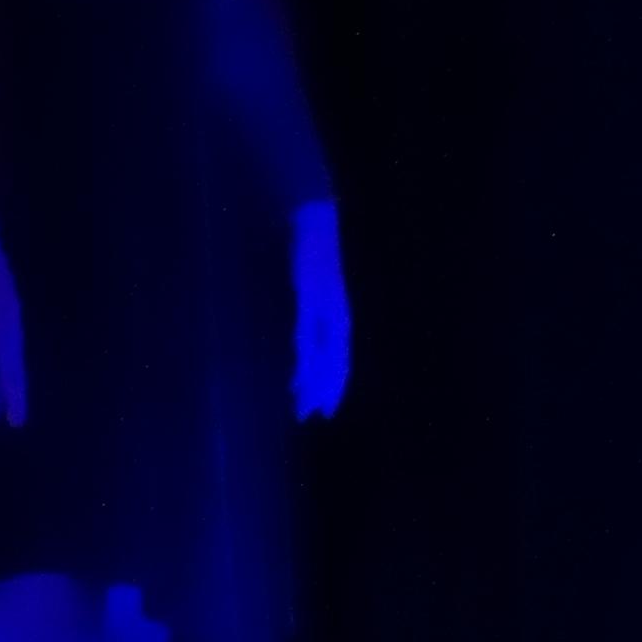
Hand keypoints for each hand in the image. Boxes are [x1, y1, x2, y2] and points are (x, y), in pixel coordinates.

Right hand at [291, 203, 352, 419]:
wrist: (317, 226)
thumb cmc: (317, 259)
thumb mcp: (318, 294)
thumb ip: (314, 320)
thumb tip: (304, 348)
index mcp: (342, 318)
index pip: (341, 362)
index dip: (335, 387)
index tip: (326, 410)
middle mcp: (338, 317)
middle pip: (334, 364)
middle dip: (322, 392)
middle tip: (310, 415)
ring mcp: (325, 309)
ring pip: (322, 355)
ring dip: (312, 382)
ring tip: (301, 403)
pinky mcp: (310, 297)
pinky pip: (307, 334)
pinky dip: (305, 356)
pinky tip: (299, 373)